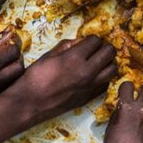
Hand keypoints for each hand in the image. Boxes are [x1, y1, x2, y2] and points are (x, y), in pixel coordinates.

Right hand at [0, 31, 23, 99]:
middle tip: (9, 47)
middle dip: (17, 57)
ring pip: (11, 82)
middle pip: (17, 70)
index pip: (13, 53)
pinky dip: (3, 80)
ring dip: (12, 70)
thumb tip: (10, 36)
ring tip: (3, 58)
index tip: (11, 35)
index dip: (14, 41)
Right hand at [3, 36, 117, 123]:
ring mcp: (90, 86)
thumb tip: (81, 41)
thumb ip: (67, 45)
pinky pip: (106, 84)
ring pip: (113, 69)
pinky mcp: (89, 98)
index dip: (91, 39)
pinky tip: (94, 76)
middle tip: (95, 50)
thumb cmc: (35, 77)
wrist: (30, 103)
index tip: (87, 42)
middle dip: (103, 47)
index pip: (96, 40)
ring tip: (98, 62)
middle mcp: (87, 71)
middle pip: (109, 52)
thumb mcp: (49, 55)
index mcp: (75, 58)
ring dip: (107, 62)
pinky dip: (103, 78)